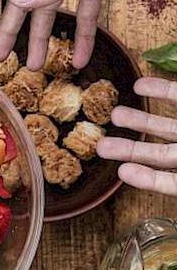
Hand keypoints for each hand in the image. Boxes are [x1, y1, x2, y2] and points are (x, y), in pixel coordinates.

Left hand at [97, 77, 176, 195]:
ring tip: (114, 116)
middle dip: (132, 151)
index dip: (151, 179)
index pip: (175, 184)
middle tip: (101, 147)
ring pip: (167, 127)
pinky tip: (139, 86)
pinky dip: (162, 90)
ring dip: (141, 121)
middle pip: (163, 156)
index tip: (124, 173)